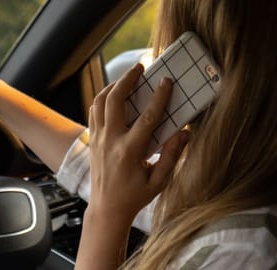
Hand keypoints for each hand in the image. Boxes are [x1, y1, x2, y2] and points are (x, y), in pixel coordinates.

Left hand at [87, 63, 188, 221]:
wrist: (106, 209)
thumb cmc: (134, 197)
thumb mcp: (159, 182)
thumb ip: (171, 157)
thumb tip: (184, 134)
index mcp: (130, 151)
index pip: (146, 117)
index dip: (159, 97)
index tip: (166, 81)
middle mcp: (111, 141)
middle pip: (115, 100)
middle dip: (127, 79)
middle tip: (140, 68)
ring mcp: (98, 139)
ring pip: (100, 102)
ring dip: (113, 85)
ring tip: (127, 78)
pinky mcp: (92, 140)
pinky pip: (94, 111)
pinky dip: (103, 98)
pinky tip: (113, 95)